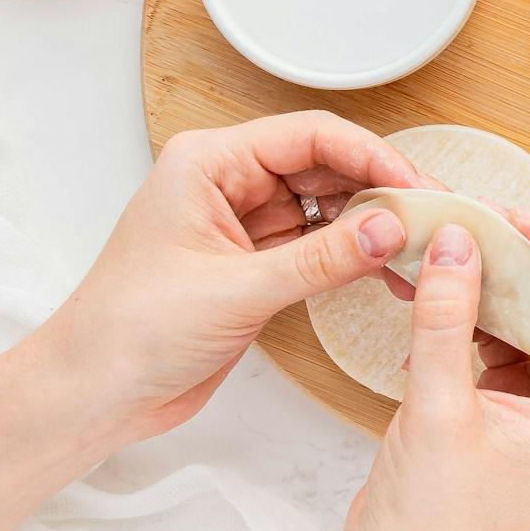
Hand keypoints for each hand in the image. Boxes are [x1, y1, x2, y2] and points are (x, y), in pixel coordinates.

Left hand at [48, 111, 424, 442]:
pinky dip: (356, 256)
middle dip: (382, 190)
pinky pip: (320, 245)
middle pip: (327, 165)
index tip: (415, 188)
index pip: (310, 135)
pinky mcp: (257, 263)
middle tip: (433, 218)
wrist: (95, 395)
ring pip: (330, 206)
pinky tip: (388, 270)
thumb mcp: (235, 291)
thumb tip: (390, 229)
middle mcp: (228, 183)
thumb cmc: (129, 332)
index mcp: (208, 163)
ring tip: (419, 248)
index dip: (371, 157)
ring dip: (374, 226)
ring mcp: (245, 223)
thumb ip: (320, 258)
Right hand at [334, 211, 529, 530]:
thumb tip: (460, 241)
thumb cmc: (429, 524)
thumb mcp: (435, 408)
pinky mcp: (518, 418)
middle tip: (483, 225)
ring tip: (456, 254)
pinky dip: (480, 322)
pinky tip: (438, 306)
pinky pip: (514, 349)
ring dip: (503, 288)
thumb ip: (446, 318)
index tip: (520, 220)